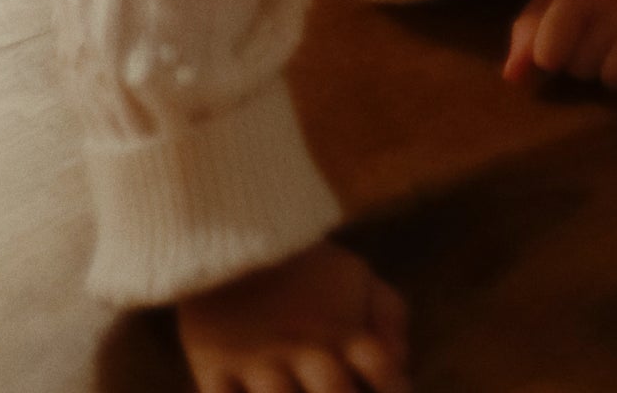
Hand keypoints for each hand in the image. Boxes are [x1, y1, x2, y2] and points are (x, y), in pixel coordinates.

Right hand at [176, 240, 407, 392]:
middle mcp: (304, 348)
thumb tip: (402, 362)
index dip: (394, 388)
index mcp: (342, 327)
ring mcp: (258, 363)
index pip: (380, 366)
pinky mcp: (215, 371)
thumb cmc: (305, 268)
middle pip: (336, 391)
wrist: (237, 239)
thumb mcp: (356, 277)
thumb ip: (389, 315)